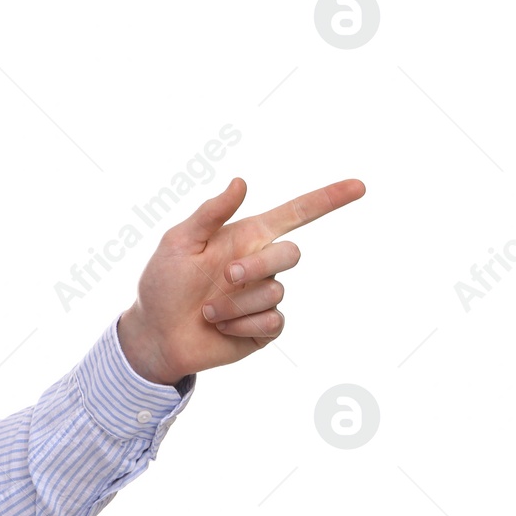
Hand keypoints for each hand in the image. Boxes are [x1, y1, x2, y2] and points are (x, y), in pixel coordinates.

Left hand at [116, 176, 365, 384]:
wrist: (155, 333)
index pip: (294, 215)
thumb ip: (210, 214)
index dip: (327, 199)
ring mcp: (265, 297)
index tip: (359, 186)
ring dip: (234, 302)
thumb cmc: (163, 284)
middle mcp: (260, 265)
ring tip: (206, 311)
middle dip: (258, 265)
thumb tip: (240, 181)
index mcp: (245, 238)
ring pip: (275, 292)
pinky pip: (272, 321)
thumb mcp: (179, 243)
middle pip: (290, 254)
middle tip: (225, 276)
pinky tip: (220, 327)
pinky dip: (240, 324)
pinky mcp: (265, 328)